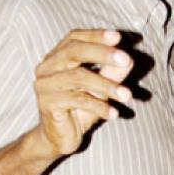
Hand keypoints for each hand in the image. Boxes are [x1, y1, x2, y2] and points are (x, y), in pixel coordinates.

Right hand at [34, 29, 133, 154]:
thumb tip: (129, 60)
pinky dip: (99, 106)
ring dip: (107, 86)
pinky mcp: (47, 103)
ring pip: (78, 77)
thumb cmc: (80, 109)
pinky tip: (113, 114)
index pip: (74, 38)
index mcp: (57, 58)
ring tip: (127, 96)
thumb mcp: (100, 90)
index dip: (95, 35)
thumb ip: (112, 74)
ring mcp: (44, 85)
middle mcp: (46, 68)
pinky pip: (77, 100)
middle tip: (126, 59)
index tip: (118, 37)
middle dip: (103, 53)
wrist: (59, 138)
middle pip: (74, 51)